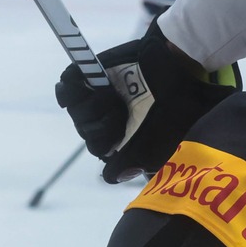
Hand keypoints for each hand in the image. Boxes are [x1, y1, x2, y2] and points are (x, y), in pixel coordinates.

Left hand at [56, 25, 232, 181]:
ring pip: (77, 111)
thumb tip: (110, 177)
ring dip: (91, 106)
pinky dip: (71, 88)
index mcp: (125, 137)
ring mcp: (99, 98)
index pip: (99, 147)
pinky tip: (84, 87)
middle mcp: (111, 118)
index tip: (120, 133)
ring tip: (112, 96)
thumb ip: (130, 163)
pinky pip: (67, 86)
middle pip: (86, 130)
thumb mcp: (158, 144)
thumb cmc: (176, 110)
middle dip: (100, 124)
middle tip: (121, 111)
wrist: (177, 70)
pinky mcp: (92, 77)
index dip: (104, 141)